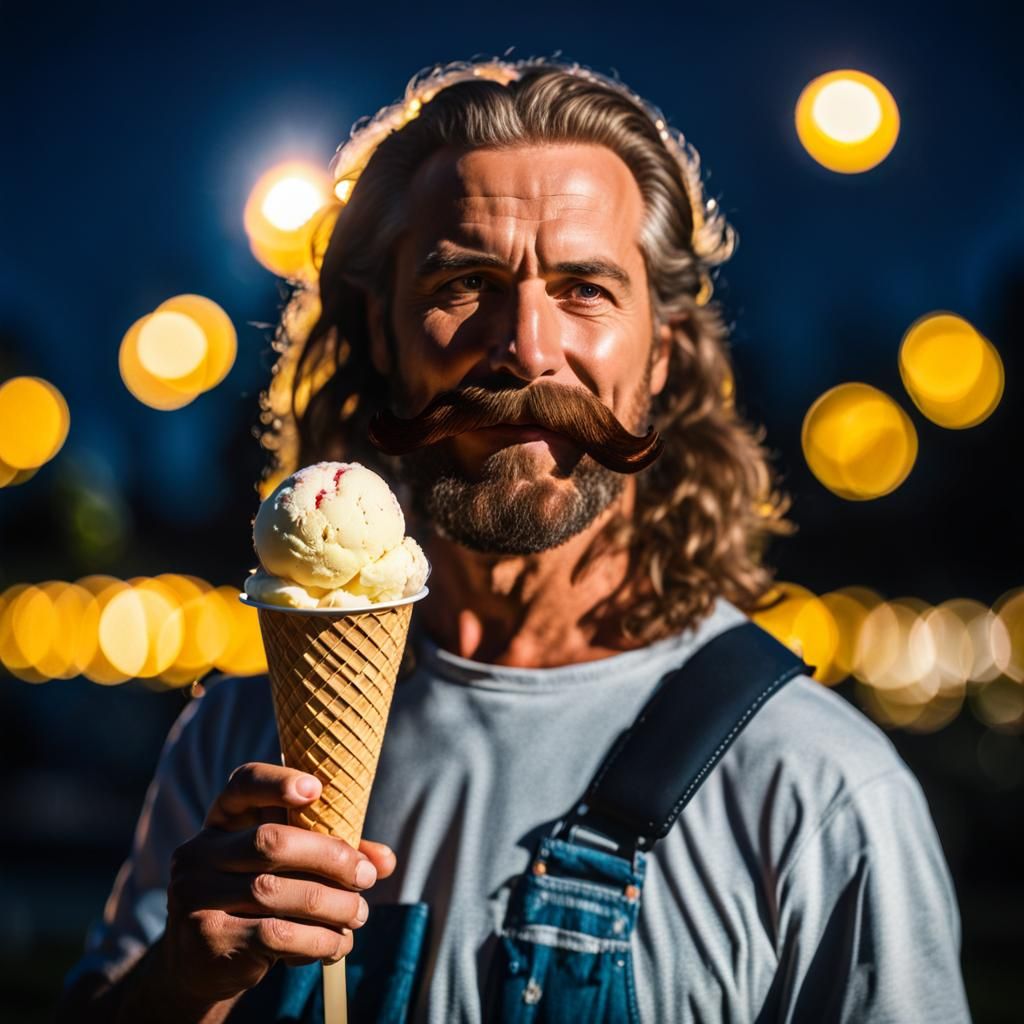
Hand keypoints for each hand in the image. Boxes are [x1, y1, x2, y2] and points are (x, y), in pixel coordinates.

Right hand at [162, 762, 396, 1009]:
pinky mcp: (208, 938)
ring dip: (331, 905)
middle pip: (271, 842)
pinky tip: (336, 944)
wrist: (201, 965)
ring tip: (359, 914)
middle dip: (330, 857)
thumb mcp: (285, 870)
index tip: (316, 789)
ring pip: (276, 892)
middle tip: (366, 876)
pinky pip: (274, 935)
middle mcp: (200, 853)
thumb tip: (385, 861)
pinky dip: (316, 940)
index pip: (243, 785)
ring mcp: (197, 895)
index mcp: (222, 822)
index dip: (277, 783)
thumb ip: (330, 855)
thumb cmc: (255, 902)